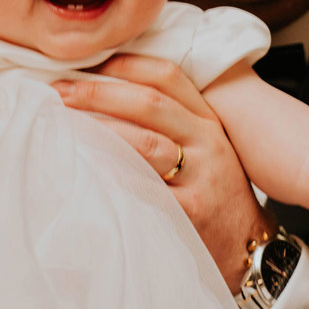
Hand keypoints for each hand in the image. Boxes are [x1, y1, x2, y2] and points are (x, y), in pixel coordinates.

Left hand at [53, 54, 274, 291]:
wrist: (249, 246)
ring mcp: (201, 176)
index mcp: (206, 120)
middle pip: (149, 103)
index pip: (167, 77)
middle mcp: (206, 141)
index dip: (125, 65)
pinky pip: (145, 187)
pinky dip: (113, 175)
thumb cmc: (214, 194)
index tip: (86, 62)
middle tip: (58, 92)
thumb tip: (106, 95)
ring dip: (98, 130)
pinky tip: (85, 168)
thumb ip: (169, 122)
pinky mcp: (191, 210)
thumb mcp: (204, 148)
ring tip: (62, 126)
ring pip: (145, 142)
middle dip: (98, 93)